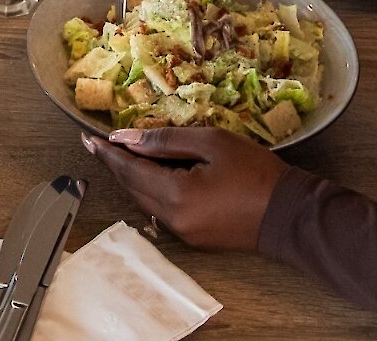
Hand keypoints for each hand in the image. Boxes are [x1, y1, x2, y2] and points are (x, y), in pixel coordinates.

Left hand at [84, 126, 288, 252]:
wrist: (288, 215)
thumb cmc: (255, 173)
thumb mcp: (212, 143)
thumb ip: (166, 140)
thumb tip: (128, 138)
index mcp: (175, 194)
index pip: (128, 170)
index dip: (107, 152)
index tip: (87, 138)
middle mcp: (172, 218)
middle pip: (132, 187)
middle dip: (115, 164)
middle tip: (100, 144)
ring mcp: (182, 232)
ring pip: (144, 200)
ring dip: (132, 178)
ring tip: (122, 154)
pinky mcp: (193, 238)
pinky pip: (160, 210)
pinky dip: (151, 190)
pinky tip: (152, 174)